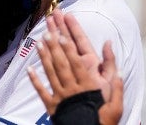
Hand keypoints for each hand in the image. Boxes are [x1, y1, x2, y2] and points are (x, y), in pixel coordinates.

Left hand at [27, 10, 123, 124]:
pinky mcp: (53, 107)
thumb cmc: (105, 120)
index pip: (77, 61)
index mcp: (88, 85)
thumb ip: (114, 78)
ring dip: (44, 57)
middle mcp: (73, 88)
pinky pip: (42, 92)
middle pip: (62, 62)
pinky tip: (29, 69)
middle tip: (47, 29)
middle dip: (54, 44)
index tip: (62, 34)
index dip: (69, 47)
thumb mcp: (116, 102)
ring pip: (51, 73)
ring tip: (38, 42)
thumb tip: (111, 53)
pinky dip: (35, 80)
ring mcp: (61, 97)